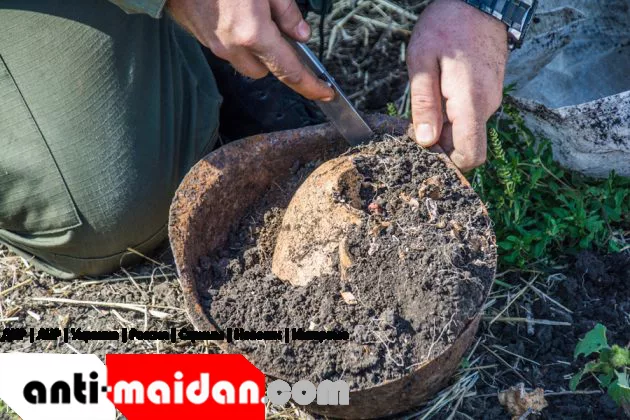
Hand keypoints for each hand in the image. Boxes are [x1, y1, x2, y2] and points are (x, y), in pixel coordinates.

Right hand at [167, 0, 334, 100]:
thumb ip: (287, 12)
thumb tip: (301, 35)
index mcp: (254, 34)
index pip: (290, 71)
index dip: (310, 86)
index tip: (324, 93)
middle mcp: (234, 47)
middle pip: (264, 71)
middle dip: (275, 57)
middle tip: (277, 30)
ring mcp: (214, 46)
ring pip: (245, 63)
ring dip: (254, 50)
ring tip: (251, 17)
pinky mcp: (201, 40)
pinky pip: (226, 50)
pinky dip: (236, 41)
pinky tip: (234, 15)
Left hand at [407, 0, 507, 171]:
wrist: (478, 2)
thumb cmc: (447, 26)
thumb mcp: (422, 61)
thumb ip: (424, 103)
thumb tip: (425, 141)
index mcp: (470, 102)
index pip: (471, 155)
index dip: (448, 164)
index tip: (424, 153)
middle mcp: (486, 106)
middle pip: (465, 147)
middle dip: (439, 146)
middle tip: (414, 127)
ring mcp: (490, 100)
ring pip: (466, 132)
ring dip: (443, 129)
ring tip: (424, 106)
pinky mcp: (488, 94)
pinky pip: (469, 118)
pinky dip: (451, 117)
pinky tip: (437, 98)